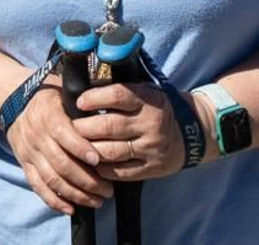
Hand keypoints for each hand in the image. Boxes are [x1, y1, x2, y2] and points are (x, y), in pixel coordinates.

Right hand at [5, 86, 108, 214]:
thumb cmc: (51, 98)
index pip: (64, 134)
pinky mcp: (25, 164)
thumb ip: (83, 104)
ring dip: (76, 194)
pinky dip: (54, 200)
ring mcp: (29, 152)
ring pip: (52, 178)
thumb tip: (108, 113)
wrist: (15, 102)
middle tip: (108, 190)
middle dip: (86, 180)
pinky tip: (71, 209)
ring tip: (97, 202)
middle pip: (61, 163)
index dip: (81, 148)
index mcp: (47, 115)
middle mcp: (36, 135)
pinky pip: (38, 186)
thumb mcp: (64, 92)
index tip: (99, 160)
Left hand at [71, 82, 185, 180]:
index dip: (94, 98)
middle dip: (84, 127)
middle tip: (70, 127)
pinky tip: (92, 162)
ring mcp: (151, 148)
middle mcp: (151, 123)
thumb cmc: (154, 109)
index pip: (118, 95)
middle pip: (108, 126)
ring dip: (88, 149)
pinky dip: (101, 168)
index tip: (79, 102)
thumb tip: (82, 86)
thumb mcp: (144, 92)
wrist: (188, 135)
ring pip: (111, 151)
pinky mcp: (151, 168)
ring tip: (76, 145)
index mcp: (148, 100)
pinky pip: (120, 172)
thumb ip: (118, 91)